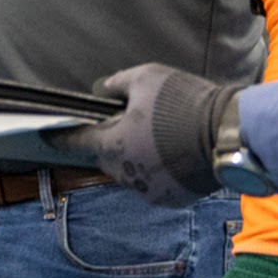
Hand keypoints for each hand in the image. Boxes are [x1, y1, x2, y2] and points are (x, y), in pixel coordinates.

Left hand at [59, 62, 241, 207]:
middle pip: (108, 158)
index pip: (78, 142)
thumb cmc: (183, 102)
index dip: (62, 137)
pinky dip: (160, 171)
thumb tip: (101, 90)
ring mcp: (149, 190)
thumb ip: (116, 85)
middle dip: (114, 143)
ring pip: (133, 173)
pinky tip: (176, 154)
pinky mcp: (173, 199)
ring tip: (161, 137)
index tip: (47, 136)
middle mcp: (126, 174)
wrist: (229, 133)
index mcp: (113, 145)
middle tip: (133, 123)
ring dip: (138, 158)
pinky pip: (157, 184)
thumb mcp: (146, 78)